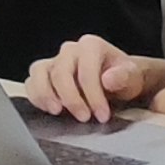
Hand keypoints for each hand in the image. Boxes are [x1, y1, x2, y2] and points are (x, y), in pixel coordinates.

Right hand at [19, 36, 153, 125]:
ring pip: (40, 74)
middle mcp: (70, 50)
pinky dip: (36, 97)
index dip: (93, 95)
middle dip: (72, 99)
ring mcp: (55, 61)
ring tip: (58, 112)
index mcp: (92, 45)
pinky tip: (49, 109)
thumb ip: (125, 76)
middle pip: (61, 73)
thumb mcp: (132, 77)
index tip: (101, 115)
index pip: (86, 71)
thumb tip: (109, 79)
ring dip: (47, 96)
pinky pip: (31, 82)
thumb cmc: (123, 78)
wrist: (116, 80)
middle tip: (84, 118)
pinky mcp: (43, 74)